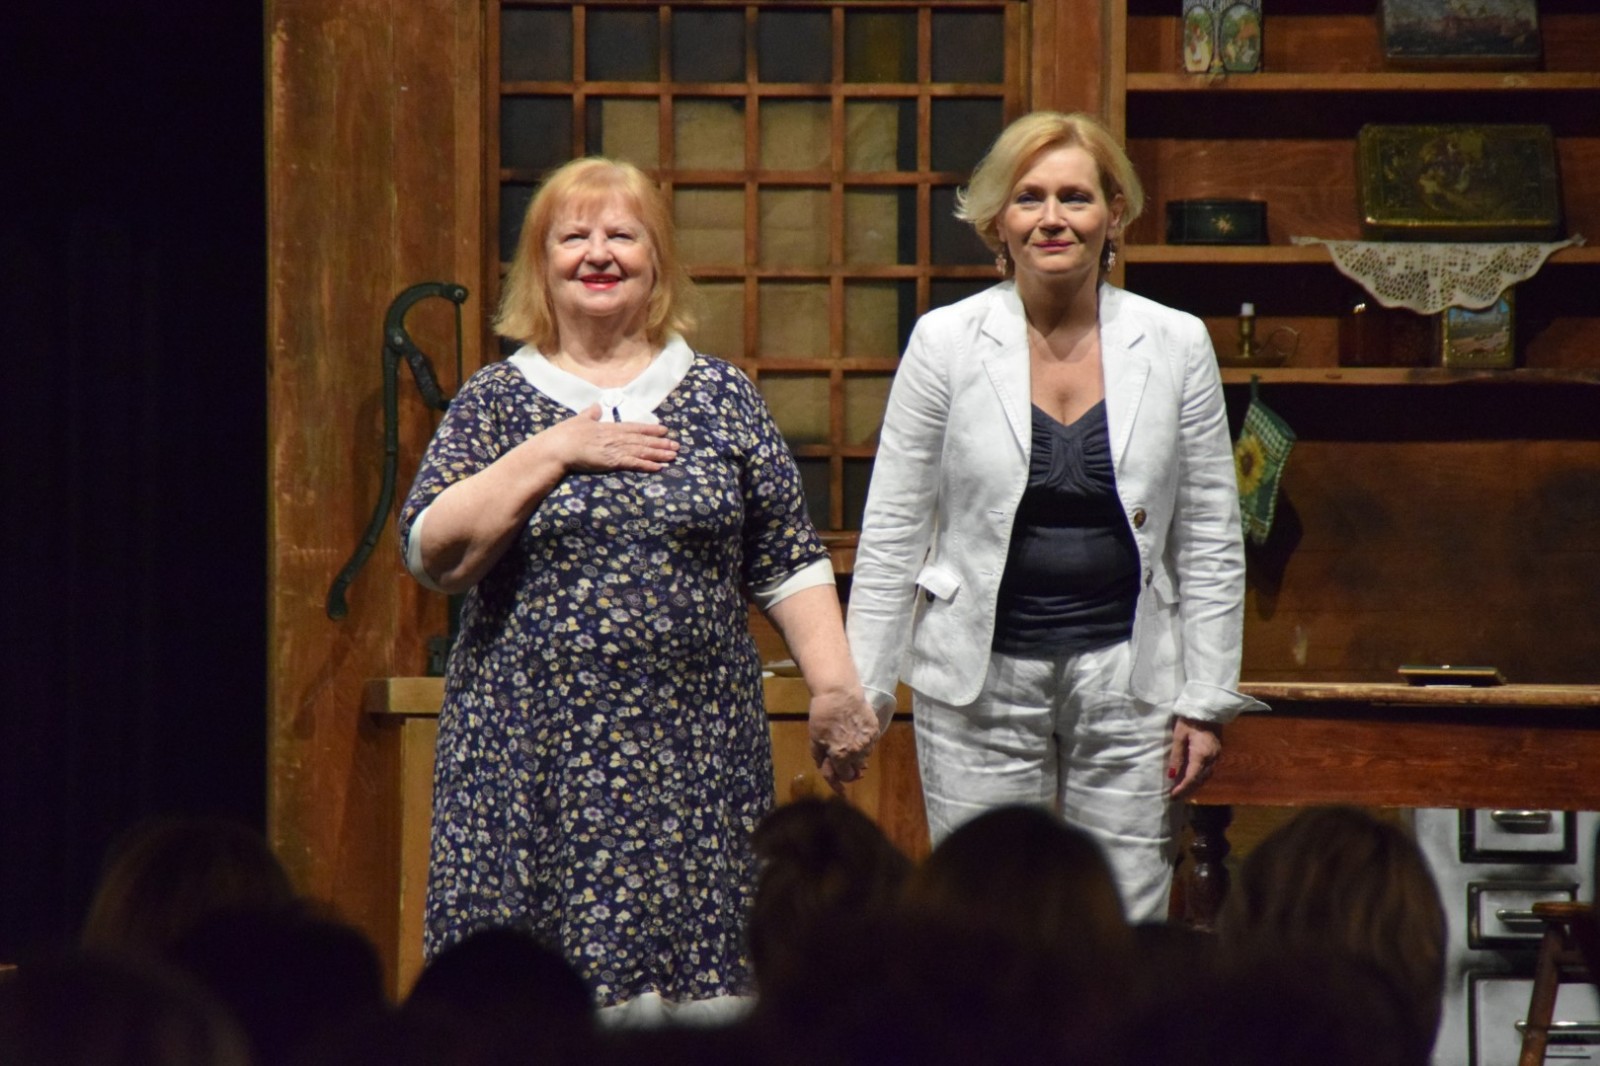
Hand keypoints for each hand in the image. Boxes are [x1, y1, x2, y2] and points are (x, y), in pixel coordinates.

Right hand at [546, 404, 678, 473]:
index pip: (635, 427)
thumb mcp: (580, 419)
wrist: (559, 447)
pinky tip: (659, 467)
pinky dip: (647, 465)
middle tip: (677, 446)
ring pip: (642, 451)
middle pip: (643, 440)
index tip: (665, 430)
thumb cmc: (566, 434)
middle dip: (661, 443)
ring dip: (659, 454)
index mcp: (610, 427)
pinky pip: (633, 463)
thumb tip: (597, 406)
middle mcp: (616, 437)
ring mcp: (615, 449)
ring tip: (673, 456)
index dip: (651, 430)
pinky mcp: (612, 462)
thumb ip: (591, 413)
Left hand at [808, 688, 878, 793]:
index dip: (840, 781)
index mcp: (841, 756)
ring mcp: (868, 742)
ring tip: (848, 744)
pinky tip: (856, 735)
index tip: (841, 787)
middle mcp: (857, 753)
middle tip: (842, 762)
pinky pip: (870, 745)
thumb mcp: (814, 739)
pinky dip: (864, 745)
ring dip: (856, 757)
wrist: (839, 693)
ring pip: (864, 758)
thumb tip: (827, 770)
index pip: (844, 777)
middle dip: (848, 769)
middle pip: (856, 771)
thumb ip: (821, 758)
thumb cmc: (822, 716)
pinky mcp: (876, 731)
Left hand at [1168, 716, 1221, 798]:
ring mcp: (1217, 756)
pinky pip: (1208, 770)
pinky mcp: (1217, 752)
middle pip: (1200, 780)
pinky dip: (1199, 777)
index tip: (1172, 796)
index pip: (1192, 778)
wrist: (1208, 707)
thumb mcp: (1179, 736)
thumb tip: (1171, 776)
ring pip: (1205, 776)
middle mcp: (1212, 758)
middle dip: (1187, 790)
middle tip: (1175, 797)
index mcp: (1201, 754)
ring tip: (1181, 790)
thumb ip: (1176, 757)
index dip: (1182, 788)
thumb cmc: (1189, 719)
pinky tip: (1192, 779)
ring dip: (1194, 785)